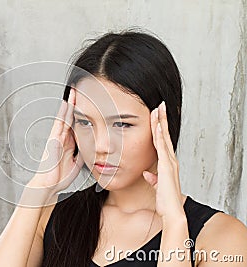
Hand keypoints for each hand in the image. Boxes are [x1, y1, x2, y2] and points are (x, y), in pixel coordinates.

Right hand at [28, 88, 83, 193]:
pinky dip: (63, 113)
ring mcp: (57, 137)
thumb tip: (91, 147)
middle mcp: (62, 138)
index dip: (80, 113)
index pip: (75, 124)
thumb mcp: (76, 163)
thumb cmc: (59, 177)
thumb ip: (82, 153)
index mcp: (68, 143)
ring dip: (69, 104)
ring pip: (64, 117)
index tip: (87, 103)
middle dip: (74, 104)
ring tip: (74, 92)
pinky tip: (66, 104)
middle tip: (79, 91)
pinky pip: (59, 122)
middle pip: (69, 117)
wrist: (48, 186)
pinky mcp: (54, 139)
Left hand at [143, 101, 183, 219]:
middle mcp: (170, 160)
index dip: (159, 128)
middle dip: (162, 119)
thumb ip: (153, 179)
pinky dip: (160, 136)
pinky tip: (157, 126)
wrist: (172, 211)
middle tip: (160, 105)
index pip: (162, 141)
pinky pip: (162, 148)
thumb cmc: (165, 201)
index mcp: (168, 164)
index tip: (157, 116)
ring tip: (158, 109)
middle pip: (164, 135)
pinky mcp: (166, 166)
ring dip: (160, 123)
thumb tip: (148, 174)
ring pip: (164, 138)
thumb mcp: (157, 187)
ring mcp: (169, 162)